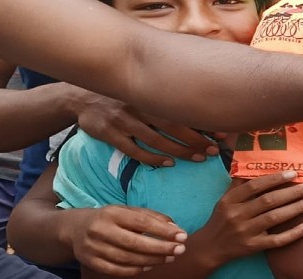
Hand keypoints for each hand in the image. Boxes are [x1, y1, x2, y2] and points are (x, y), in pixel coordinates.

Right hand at [67, 205, 187, 275]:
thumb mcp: (128, 212)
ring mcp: (93, 248)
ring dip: (153, 260)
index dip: (163, 231)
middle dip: (161, 248)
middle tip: (180, 250)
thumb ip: (152, 217)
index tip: (183, 236)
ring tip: (169, 258)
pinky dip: (137, 270)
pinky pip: (118, 270)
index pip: (141, 222)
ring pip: (128, 259)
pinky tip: (150, 266)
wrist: (75, 228)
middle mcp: (100, 230)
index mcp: (111, 213)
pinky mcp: (90, 262)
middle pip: (135, 243)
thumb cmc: (111, 219)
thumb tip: (176, 229)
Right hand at [68, 85, 217, 166]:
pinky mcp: (108, 133)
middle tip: (214, 151)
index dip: (202, 121)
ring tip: (197, 158)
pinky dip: (152, 158)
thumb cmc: (121, 96)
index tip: (222, 131)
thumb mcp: (141, 90)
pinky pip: (133, 149)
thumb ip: (164, 97)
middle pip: (172, 125)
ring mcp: (122, 120)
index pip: (181, 109)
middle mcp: (137, 105)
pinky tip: (168, 163)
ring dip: (179, 150)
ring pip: (155, 139)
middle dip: (196, 139)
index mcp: (148, 94)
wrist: (81, 97)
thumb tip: (200, 105)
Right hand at [195, 173, 302, 264]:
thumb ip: (240, 184)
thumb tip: (255, 164)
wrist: (209, 248)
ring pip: (275, 218)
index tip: (294, 173)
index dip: (275, 179)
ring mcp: (246, 232)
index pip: (255, 186)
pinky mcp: (254, 247)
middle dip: (293, 192)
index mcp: (230, 200)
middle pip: (269, 201)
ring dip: (297, 208)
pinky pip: (277, 240)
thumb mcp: (224, 200)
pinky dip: (294, 233)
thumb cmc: (221, 220)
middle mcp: (237, 215)